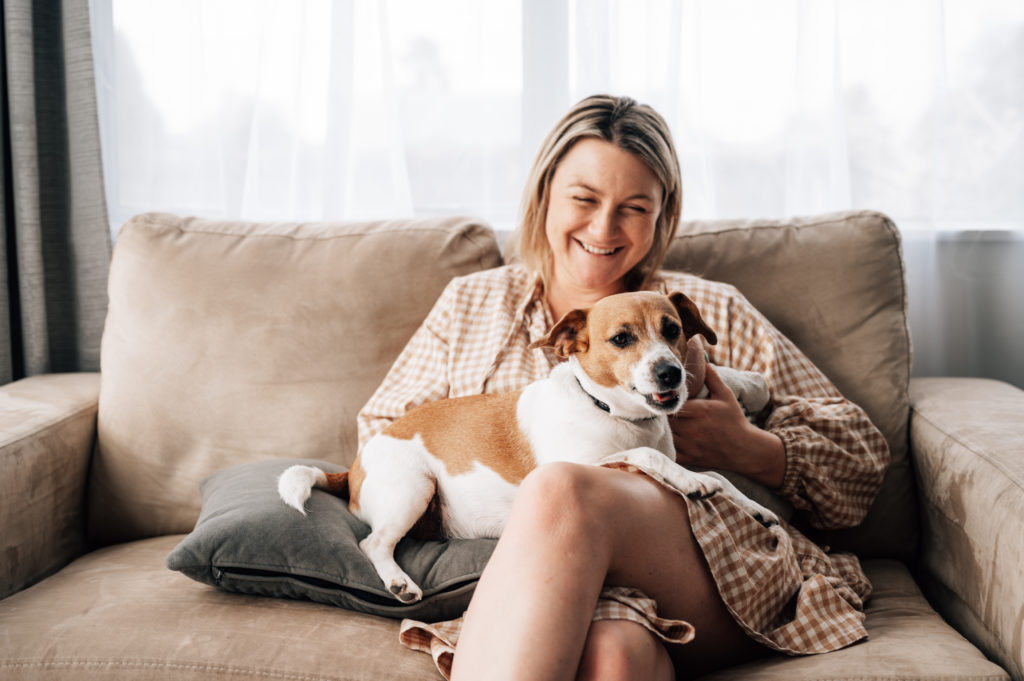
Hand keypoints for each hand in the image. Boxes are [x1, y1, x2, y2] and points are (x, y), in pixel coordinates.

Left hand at [671, 365, 785, 487]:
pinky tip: (667, 439)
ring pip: (664, 434)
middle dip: (661, 413)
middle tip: (660, 408)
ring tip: (663, 422)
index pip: (671, 403)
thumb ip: (712, 378)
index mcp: (699, 411)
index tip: (664, 397)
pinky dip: (665, 445)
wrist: (744, 449)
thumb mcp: (726, 395)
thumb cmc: (734, 420)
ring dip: (662, 428)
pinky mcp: (687, 458)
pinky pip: (668, 452)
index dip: (665, 400)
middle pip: (664, 419)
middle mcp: (691, 429)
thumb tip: (703, 361)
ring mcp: (688, 446)